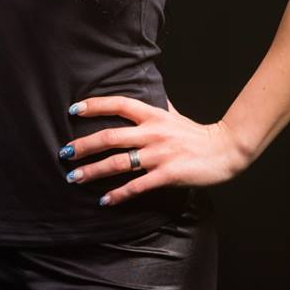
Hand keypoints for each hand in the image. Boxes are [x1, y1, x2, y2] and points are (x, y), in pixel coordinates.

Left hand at [59, 94, 248, 206]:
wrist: (225, 150)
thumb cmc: (197, 133)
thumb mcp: (174, 114)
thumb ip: (158, 105)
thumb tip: (147, 89)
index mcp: (153, 115)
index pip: (119, 104)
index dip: (95, 105)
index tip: (74, 109)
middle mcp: (153, 132)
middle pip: (110, 136)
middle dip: (84, 145)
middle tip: (64, 152)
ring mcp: (159, 154)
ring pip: (118, 162)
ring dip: (93, 171)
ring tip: (75, 177)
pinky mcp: (167, 174)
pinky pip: (137, 185)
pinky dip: (119, 194)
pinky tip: (105, 200)